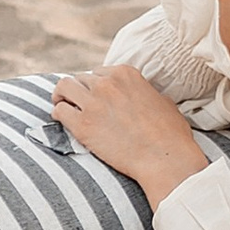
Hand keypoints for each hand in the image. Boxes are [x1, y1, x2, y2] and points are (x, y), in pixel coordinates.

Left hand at [50, 63, 209, 207]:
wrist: (164, 158)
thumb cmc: (170, 134)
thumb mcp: (163, 101)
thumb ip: (147, 93)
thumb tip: (145, 96)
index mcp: (125, 74)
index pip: (99, 72)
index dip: (96, 85)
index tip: (96, 96)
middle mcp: (106, 83)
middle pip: (81, 78)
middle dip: (80, 91)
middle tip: (78, 103)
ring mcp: (93, 103)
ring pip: (64, 87)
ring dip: (62, 96)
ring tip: (63, 106)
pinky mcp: (82, 125)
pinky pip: (59, 111)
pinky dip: (59, 114)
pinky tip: (63, 120)